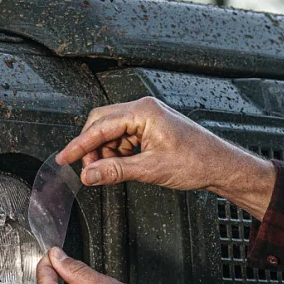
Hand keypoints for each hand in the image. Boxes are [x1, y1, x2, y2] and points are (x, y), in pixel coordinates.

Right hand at [58, 97, 275, 217]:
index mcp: (143, 112)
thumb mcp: (150, 169)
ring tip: (108, 172)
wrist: (220, 165)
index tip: (64, 158)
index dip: (78, 145)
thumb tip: (89, 174)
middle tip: (87, 169)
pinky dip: (118, 153)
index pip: (99, 126)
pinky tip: (120, 166)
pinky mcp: (151, 127)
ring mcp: (148, 118)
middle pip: (102, 124)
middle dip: (91, 147)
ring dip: (105, 152)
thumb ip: (115, 170)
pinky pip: (124, 137)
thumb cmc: (196, 161)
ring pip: (112, 132)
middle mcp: (144, 109)